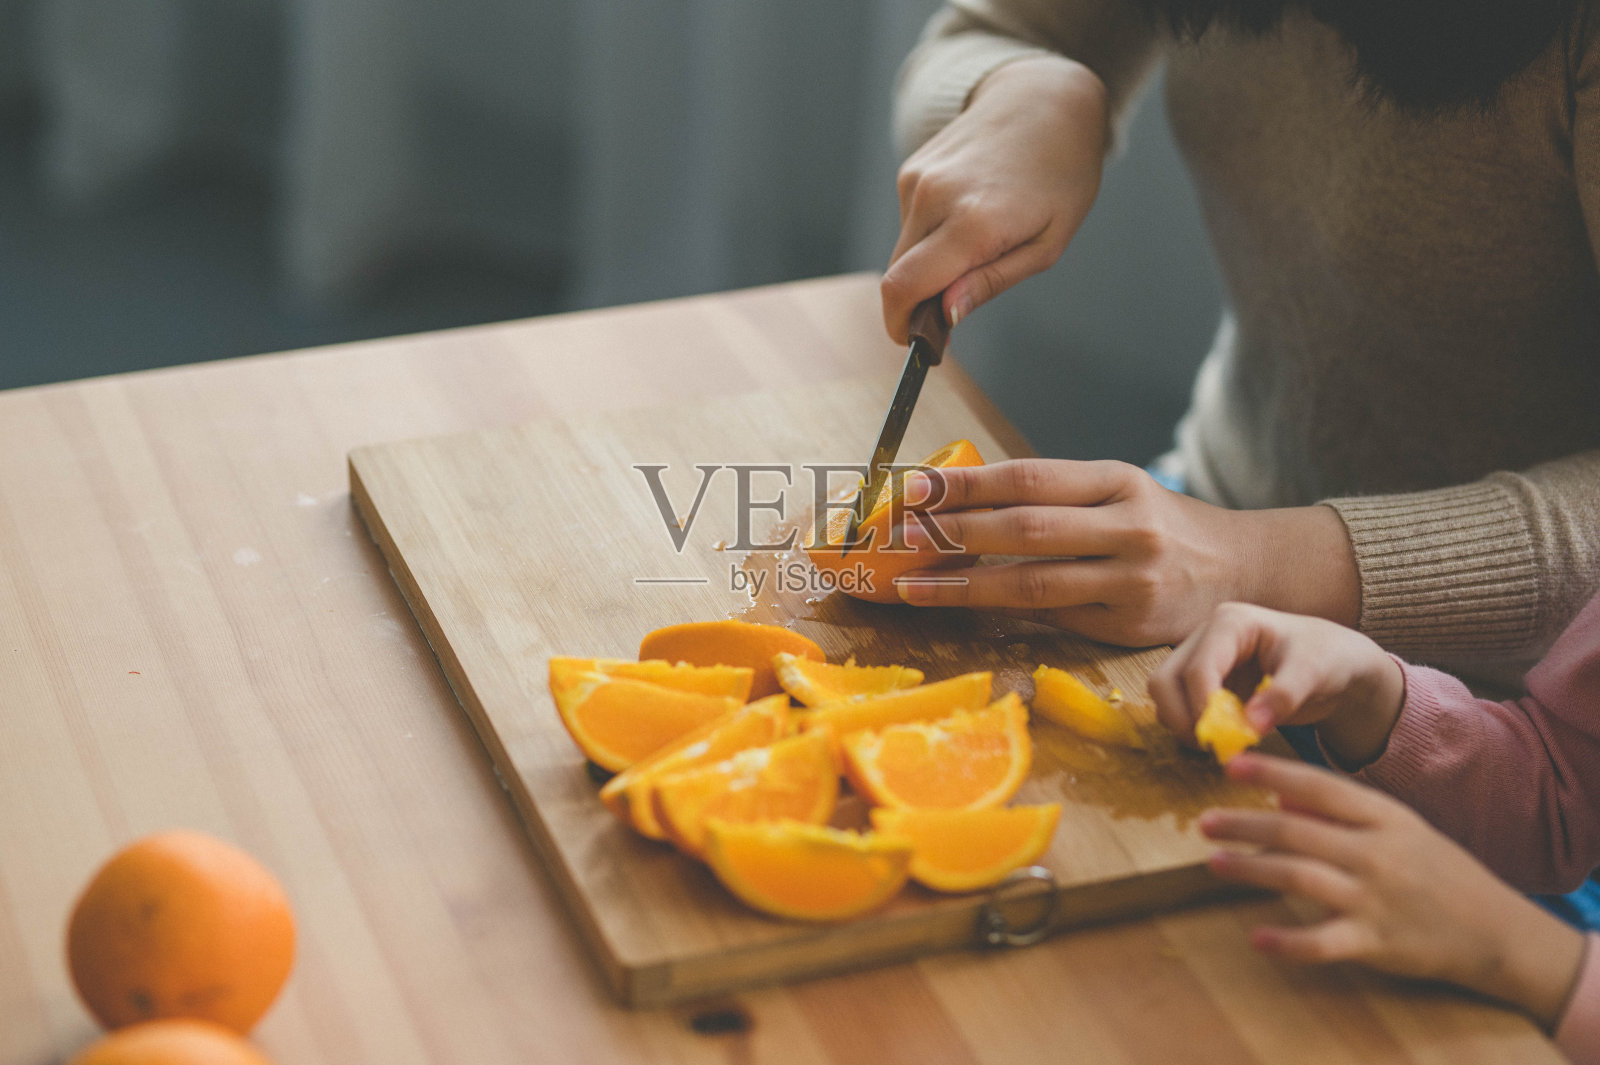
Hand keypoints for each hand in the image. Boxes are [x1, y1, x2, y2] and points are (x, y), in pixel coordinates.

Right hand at [882, 55, 1108, 343]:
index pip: (904, 289)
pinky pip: (909, 222)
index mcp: (974, 222)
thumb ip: (992, 282)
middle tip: (955, 305)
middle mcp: (935, 197)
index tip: (916, 343)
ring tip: (978, 241)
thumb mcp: (1047, 243)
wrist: (1045, 99)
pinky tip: (967, 212)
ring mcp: (918, 180)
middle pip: (897, 276)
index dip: (901, 326)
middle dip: (918, 301)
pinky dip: (930, 234)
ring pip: (903, 250)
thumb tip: (946, 316)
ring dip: (928, 264)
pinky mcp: (910, 169)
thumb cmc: (1060, 175)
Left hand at [891, 459, 1358, 647]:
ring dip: (963, 586)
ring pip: (1032, 584)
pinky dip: (1000, 612)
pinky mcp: (1127, 626)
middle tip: (902, 533)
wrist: (1239, 569)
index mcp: (1117, 481)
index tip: (915, 487)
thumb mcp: (1116, 492)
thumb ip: (1053, 497)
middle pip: (1026, 529)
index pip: (1029, 477)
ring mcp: (1131, 580)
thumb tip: (959, 500)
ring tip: (912, 583)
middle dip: (956, 532)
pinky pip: (1051, 618)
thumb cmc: (1158, 524)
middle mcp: (1128, 527)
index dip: (968, 484)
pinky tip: (963, 608)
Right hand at [1149, 602, 1403, 766]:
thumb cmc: (1328, 657)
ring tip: (1222, 743)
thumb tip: (1249, 725)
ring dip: (1183, 724)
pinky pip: (1178, 707)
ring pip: (1164, 694)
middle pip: (1164, 680)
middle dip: (1181, 717)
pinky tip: (1223, 737)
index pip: (1198, 667)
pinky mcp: (1202, 682)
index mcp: (1230, 623)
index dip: (1202, 706)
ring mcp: (1201, 659)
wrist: (1336, 663)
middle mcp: (1206, 637)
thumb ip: (1283, 696)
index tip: (1223, 739)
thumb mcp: (1315, 672)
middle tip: (1213, 746)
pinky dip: (1191, 727)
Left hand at [1204, 754, 1585, 1030]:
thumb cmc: (1436, 871)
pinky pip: (1324, 941)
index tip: (1231, 765)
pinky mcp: (1378, 943)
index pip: (1320, 786)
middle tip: (1204, 822)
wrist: (1495, 930)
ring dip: (1253, 870)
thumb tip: (1278, 796)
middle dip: (1246, 825)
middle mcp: (1378, 852)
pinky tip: (1258, 938)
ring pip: (1301, 878)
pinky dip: (1289, 941)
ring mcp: (1377, 898)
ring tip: (1216, 863)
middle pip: (1298, 831)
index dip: (1272, 773)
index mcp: (1385, 816)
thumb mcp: (1398, 829)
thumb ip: (1341, 812)